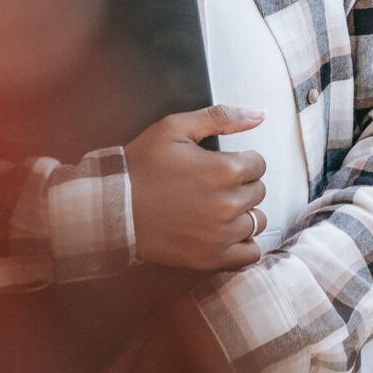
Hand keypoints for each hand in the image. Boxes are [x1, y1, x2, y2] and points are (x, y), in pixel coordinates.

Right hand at [124, 105, 269, 269]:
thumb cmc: (141, 167)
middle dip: (241, 186)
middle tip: (214, 186)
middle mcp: (228, 204)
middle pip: (258, 192)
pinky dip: (244, 244)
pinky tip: (227, 234)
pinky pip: (249, 254)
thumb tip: (259, 114)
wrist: (113, 208)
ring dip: (243, 213)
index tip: (222, 166)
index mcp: (225, 170)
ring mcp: (221, 234)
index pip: (259, 164)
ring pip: (256, 221)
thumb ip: (220, 117)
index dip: (242, 161)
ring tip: (217, 209)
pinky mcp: (211, 258)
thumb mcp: (175, 127)